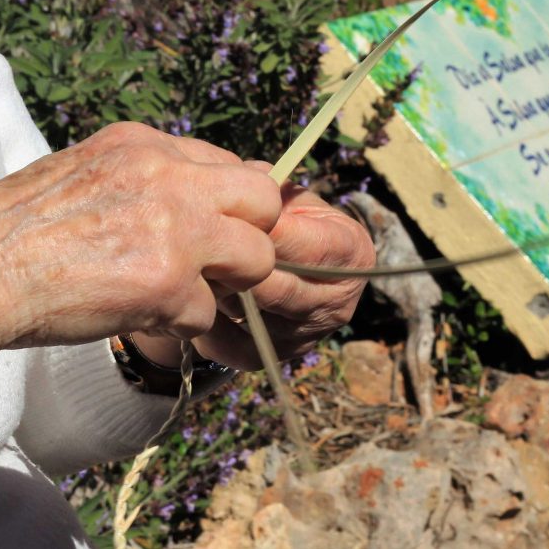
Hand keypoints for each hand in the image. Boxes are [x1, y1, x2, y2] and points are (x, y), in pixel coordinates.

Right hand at [0, 122, 282, 384]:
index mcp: (146, 145)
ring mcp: (175, 229)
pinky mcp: (170, 282)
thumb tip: (206, 192)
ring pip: (257, 260)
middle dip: (251, 237)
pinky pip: (209, 313)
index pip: (233, 166)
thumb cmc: (20, 227)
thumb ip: (151, 176)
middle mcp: (169, 177)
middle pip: (265, 202)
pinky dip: (179, 324)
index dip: (233, 206)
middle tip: (218, 264)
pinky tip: (138, 315)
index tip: (218, 229)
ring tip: (176, 293)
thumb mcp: (89, 171)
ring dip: (225, 285)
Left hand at [192, 166, 375, 369]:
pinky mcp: (275, 357)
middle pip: (279, 288)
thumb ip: (268, 191)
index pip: (313, 248)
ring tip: (196, 265)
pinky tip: (196, 297)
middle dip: (237, 265)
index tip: (233, 215)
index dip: (271, 233)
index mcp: (352, 253)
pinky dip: (209, 322)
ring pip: (252, 316)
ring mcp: (309, 336)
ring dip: (219, 291)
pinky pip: (233, 346)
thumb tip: (241, 192)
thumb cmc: (284, 219)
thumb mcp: (284, 195)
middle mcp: (339, 302)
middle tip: (198, 243)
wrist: (282, 263)